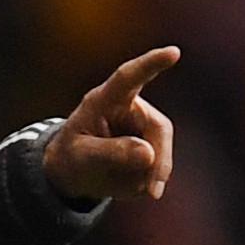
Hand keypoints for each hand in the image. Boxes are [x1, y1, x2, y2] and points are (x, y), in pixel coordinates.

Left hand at [42, 46, 180, 201]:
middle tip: (151, 192)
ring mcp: (143, 126)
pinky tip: (124, 184)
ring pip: (162, 152)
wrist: (73, 172)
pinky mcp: (152, 145)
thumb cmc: (71, 157)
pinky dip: (143, 184)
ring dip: (146, 177)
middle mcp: (130, 108)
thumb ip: (110, 153)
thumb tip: (148, 153)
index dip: (151, 64)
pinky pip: (157, 168)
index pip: (129, 78)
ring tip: (118, 187)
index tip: (173, 52)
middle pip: (158, 130)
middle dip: (159, 162)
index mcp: (106, 100)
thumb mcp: (81, 157)